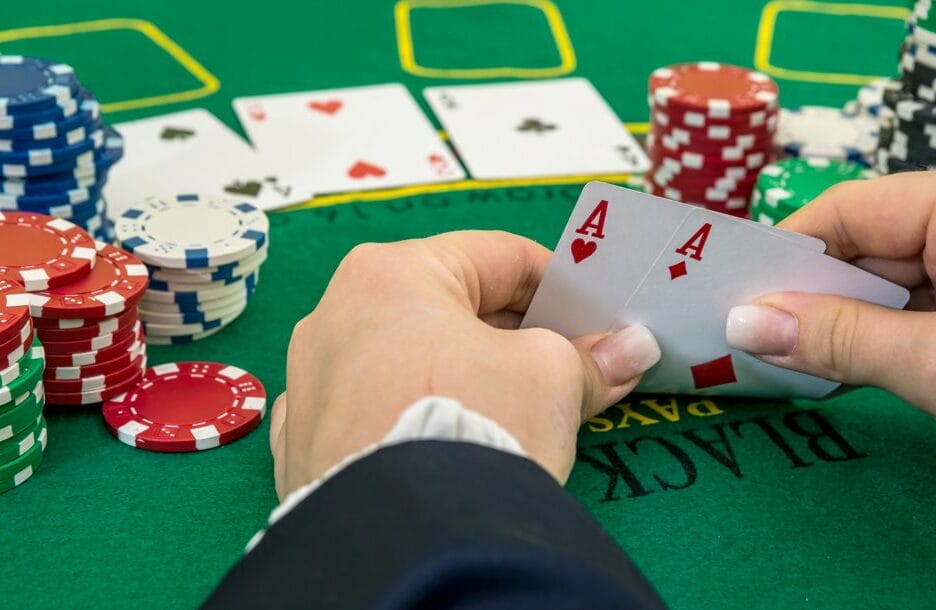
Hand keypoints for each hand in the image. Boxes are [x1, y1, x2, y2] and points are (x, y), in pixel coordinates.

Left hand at [270, 231, 659, 498]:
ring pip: (411, 358)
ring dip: (469, 374)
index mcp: (392, 273)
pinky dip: (420, 413)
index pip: (498, 256)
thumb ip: (588, 357)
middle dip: (517, 336)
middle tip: (569, 364)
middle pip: (450, 307)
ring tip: (520, 408)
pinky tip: (459, 440)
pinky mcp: (305, 440)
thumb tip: (628, 351)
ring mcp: (313, 380)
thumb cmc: (473, 428)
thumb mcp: (552, 378)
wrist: (406, 541)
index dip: (558, 285)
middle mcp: (336, 314)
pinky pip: (378, 407)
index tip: (592, 316)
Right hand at [725, 158, 935, 478]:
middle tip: (746, 335)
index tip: (735, 291)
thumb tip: (743, 324)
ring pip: (891, 283)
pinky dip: (877, 339)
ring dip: (840, 323)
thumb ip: (837, 339)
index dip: (789, 249)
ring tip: (781, 355)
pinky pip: (919, 311)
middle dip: (811, 294)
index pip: (860, 209)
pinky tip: (833, 363)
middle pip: (871, 246)